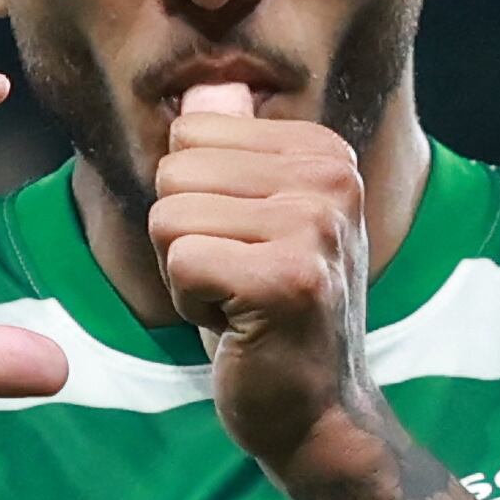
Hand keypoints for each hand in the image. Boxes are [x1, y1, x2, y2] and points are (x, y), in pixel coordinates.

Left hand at [150, 85, 379, 474]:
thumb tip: (197, 87)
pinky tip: (237, 325)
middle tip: (237, 279)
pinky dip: (189, 304)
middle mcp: (330, 177)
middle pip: (174, 169)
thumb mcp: (253, 218)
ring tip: (238, 299)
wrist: (318, 413)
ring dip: (185, 272)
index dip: (196, 197)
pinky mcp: (287, 280)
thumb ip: (229, 150)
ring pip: (169, 216)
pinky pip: (178, 262)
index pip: (191, 130)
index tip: (244, 243)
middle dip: (183, 236)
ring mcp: (315, 227)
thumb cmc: (270, 313)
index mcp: (324, 150)